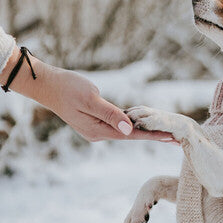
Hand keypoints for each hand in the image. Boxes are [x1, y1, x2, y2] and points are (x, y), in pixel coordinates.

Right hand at [0, 50, 174, 143]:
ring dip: (143, 130)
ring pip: (124, 130)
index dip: (152, 135)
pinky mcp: (93, 121)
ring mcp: (95, 129)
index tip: (170, 137)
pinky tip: (142, 123)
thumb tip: (129, 129)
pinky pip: (116, 124)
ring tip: (164, 132)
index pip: (131, 135)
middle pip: (130, 135)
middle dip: (152, 135)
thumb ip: (111, 114)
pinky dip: (130, 123)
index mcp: (97, 130)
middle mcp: (97, 134)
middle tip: (175, 137)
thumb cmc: (67, 87)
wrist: (46, 84)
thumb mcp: (91, 98)